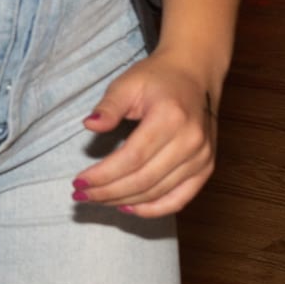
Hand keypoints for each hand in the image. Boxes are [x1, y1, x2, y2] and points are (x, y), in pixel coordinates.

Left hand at [76, 52, 219, 217]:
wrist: (195, 74)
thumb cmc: (158, 78)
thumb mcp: (128, 83)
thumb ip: (108, 106)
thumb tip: (90, 126)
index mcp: (171, 117)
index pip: (131, 158)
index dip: (103, 176)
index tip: (79, 182)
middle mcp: (191, 141)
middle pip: (143, 180)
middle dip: (107, 192)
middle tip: (81, 195)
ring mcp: (201, 157)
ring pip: (157, 193)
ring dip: (123, 201)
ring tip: (98, 199)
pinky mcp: (205, 168)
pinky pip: (178, 200)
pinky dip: (153, 210)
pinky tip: (128, 207)